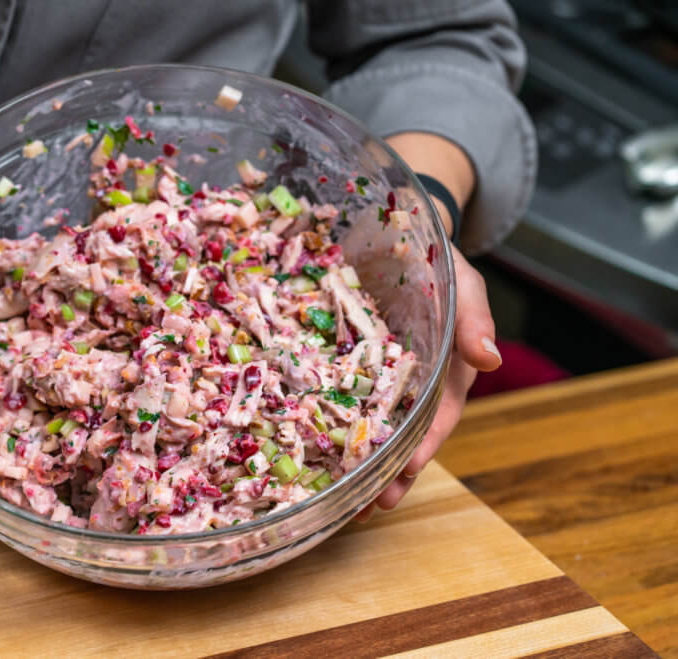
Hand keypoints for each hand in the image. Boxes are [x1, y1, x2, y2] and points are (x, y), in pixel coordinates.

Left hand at [356, 237, 500, 521]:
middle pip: (405, 438)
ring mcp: (377, 380)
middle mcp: (412, 387)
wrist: (395, 240)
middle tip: (371, 505)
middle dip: (391, 473)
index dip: (426, 445)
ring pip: (372, 429)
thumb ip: (474, 320)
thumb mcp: (464, 286)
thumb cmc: (439, 267)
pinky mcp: (346, 368)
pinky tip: (311, 450)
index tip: (409, 468)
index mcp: (445, 374)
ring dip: (362, 463)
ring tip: (345, 499)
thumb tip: (490, 361)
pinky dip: (329, 426)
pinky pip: (338, 399)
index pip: (439, 418)